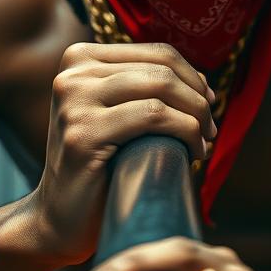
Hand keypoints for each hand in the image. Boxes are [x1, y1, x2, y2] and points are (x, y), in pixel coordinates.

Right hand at [34, 43, 216, 264]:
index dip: (193, 78)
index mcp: (80, 59)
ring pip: (160, 89)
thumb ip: (145, 88)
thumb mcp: (117, 113)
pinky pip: (154, 117)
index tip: (208, 105)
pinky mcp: (83, 134)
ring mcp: (74, 102)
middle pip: (161, 69)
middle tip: (210, 129)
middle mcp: (72, 74)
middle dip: (198, 99)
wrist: (60, 217)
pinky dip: (185, 132)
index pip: (157, 52)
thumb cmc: (100, 167)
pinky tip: (192, 153)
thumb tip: (202, 81)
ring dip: (195, 116)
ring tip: (203, 142)